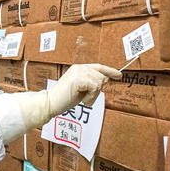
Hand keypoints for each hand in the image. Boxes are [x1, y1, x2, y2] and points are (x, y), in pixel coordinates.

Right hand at [0, 64, 121, 142]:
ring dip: (93, 95)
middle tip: (85, 98)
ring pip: (99, 83)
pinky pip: (95, 88)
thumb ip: (92, 83)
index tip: (119, 75)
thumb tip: (105, 80)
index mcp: (79, 68)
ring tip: (82, 99)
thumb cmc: (64, 98)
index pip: (98, 67)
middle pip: (101, 77)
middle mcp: (80, 67)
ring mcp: (79, 72)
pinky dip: (91, 97)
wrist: (50, 103)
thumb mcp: (81, 89)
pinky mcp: (78, 79)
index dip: (110, 71)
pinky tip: (82, 100)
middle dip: (97, 91)